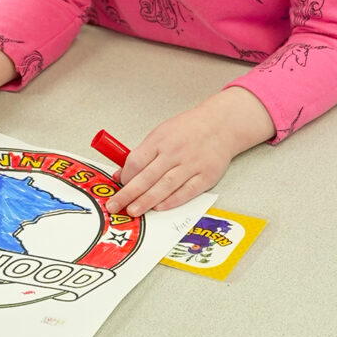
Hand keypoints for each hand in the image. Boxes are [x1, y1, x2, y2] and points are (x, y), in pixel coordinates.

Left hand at [105, 87, 274, 216]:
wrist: (221, 125)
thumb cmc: (188, 129)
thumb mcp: (162, 133)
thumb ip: (143, 154)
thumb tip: (122, 174)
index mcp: (160, 140)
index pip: (137, 160)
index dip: (126, 176)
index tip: (118, 186)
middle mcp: (175, 152)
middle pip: (147, 176)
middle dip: (129, 193)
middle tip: (115, 206)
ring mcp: (191, 165)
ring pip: (165, 186)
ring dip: (147, 200)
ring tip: (133, 211)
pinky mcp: (205, 176)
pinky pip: (186, 191)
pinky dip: (172, 200)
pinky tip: (160, 208)